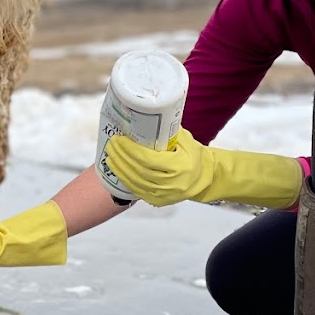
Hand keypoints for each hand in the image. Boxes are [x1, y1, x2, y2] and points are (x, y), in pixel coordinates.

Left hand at [104, 129, 302, 208]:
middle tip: (111, 143)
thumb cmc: (195, 156)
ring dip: (119, 167)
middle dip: (121, 156)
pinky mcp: (157, 201)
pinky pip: (136, 190)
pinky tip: (116, 169)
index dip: (130, 150)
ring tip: (110, 154)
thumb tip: (146, 114)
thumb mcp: (185, 141)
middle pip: (137, 170)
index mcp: (178, 168)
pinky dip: (124, 178)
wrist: (205, 179)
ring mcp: (163, 195)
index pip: (148, 159)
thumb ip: (168, 132)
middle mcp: (170, 184)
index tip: (120, 139)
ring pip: (134, 181)